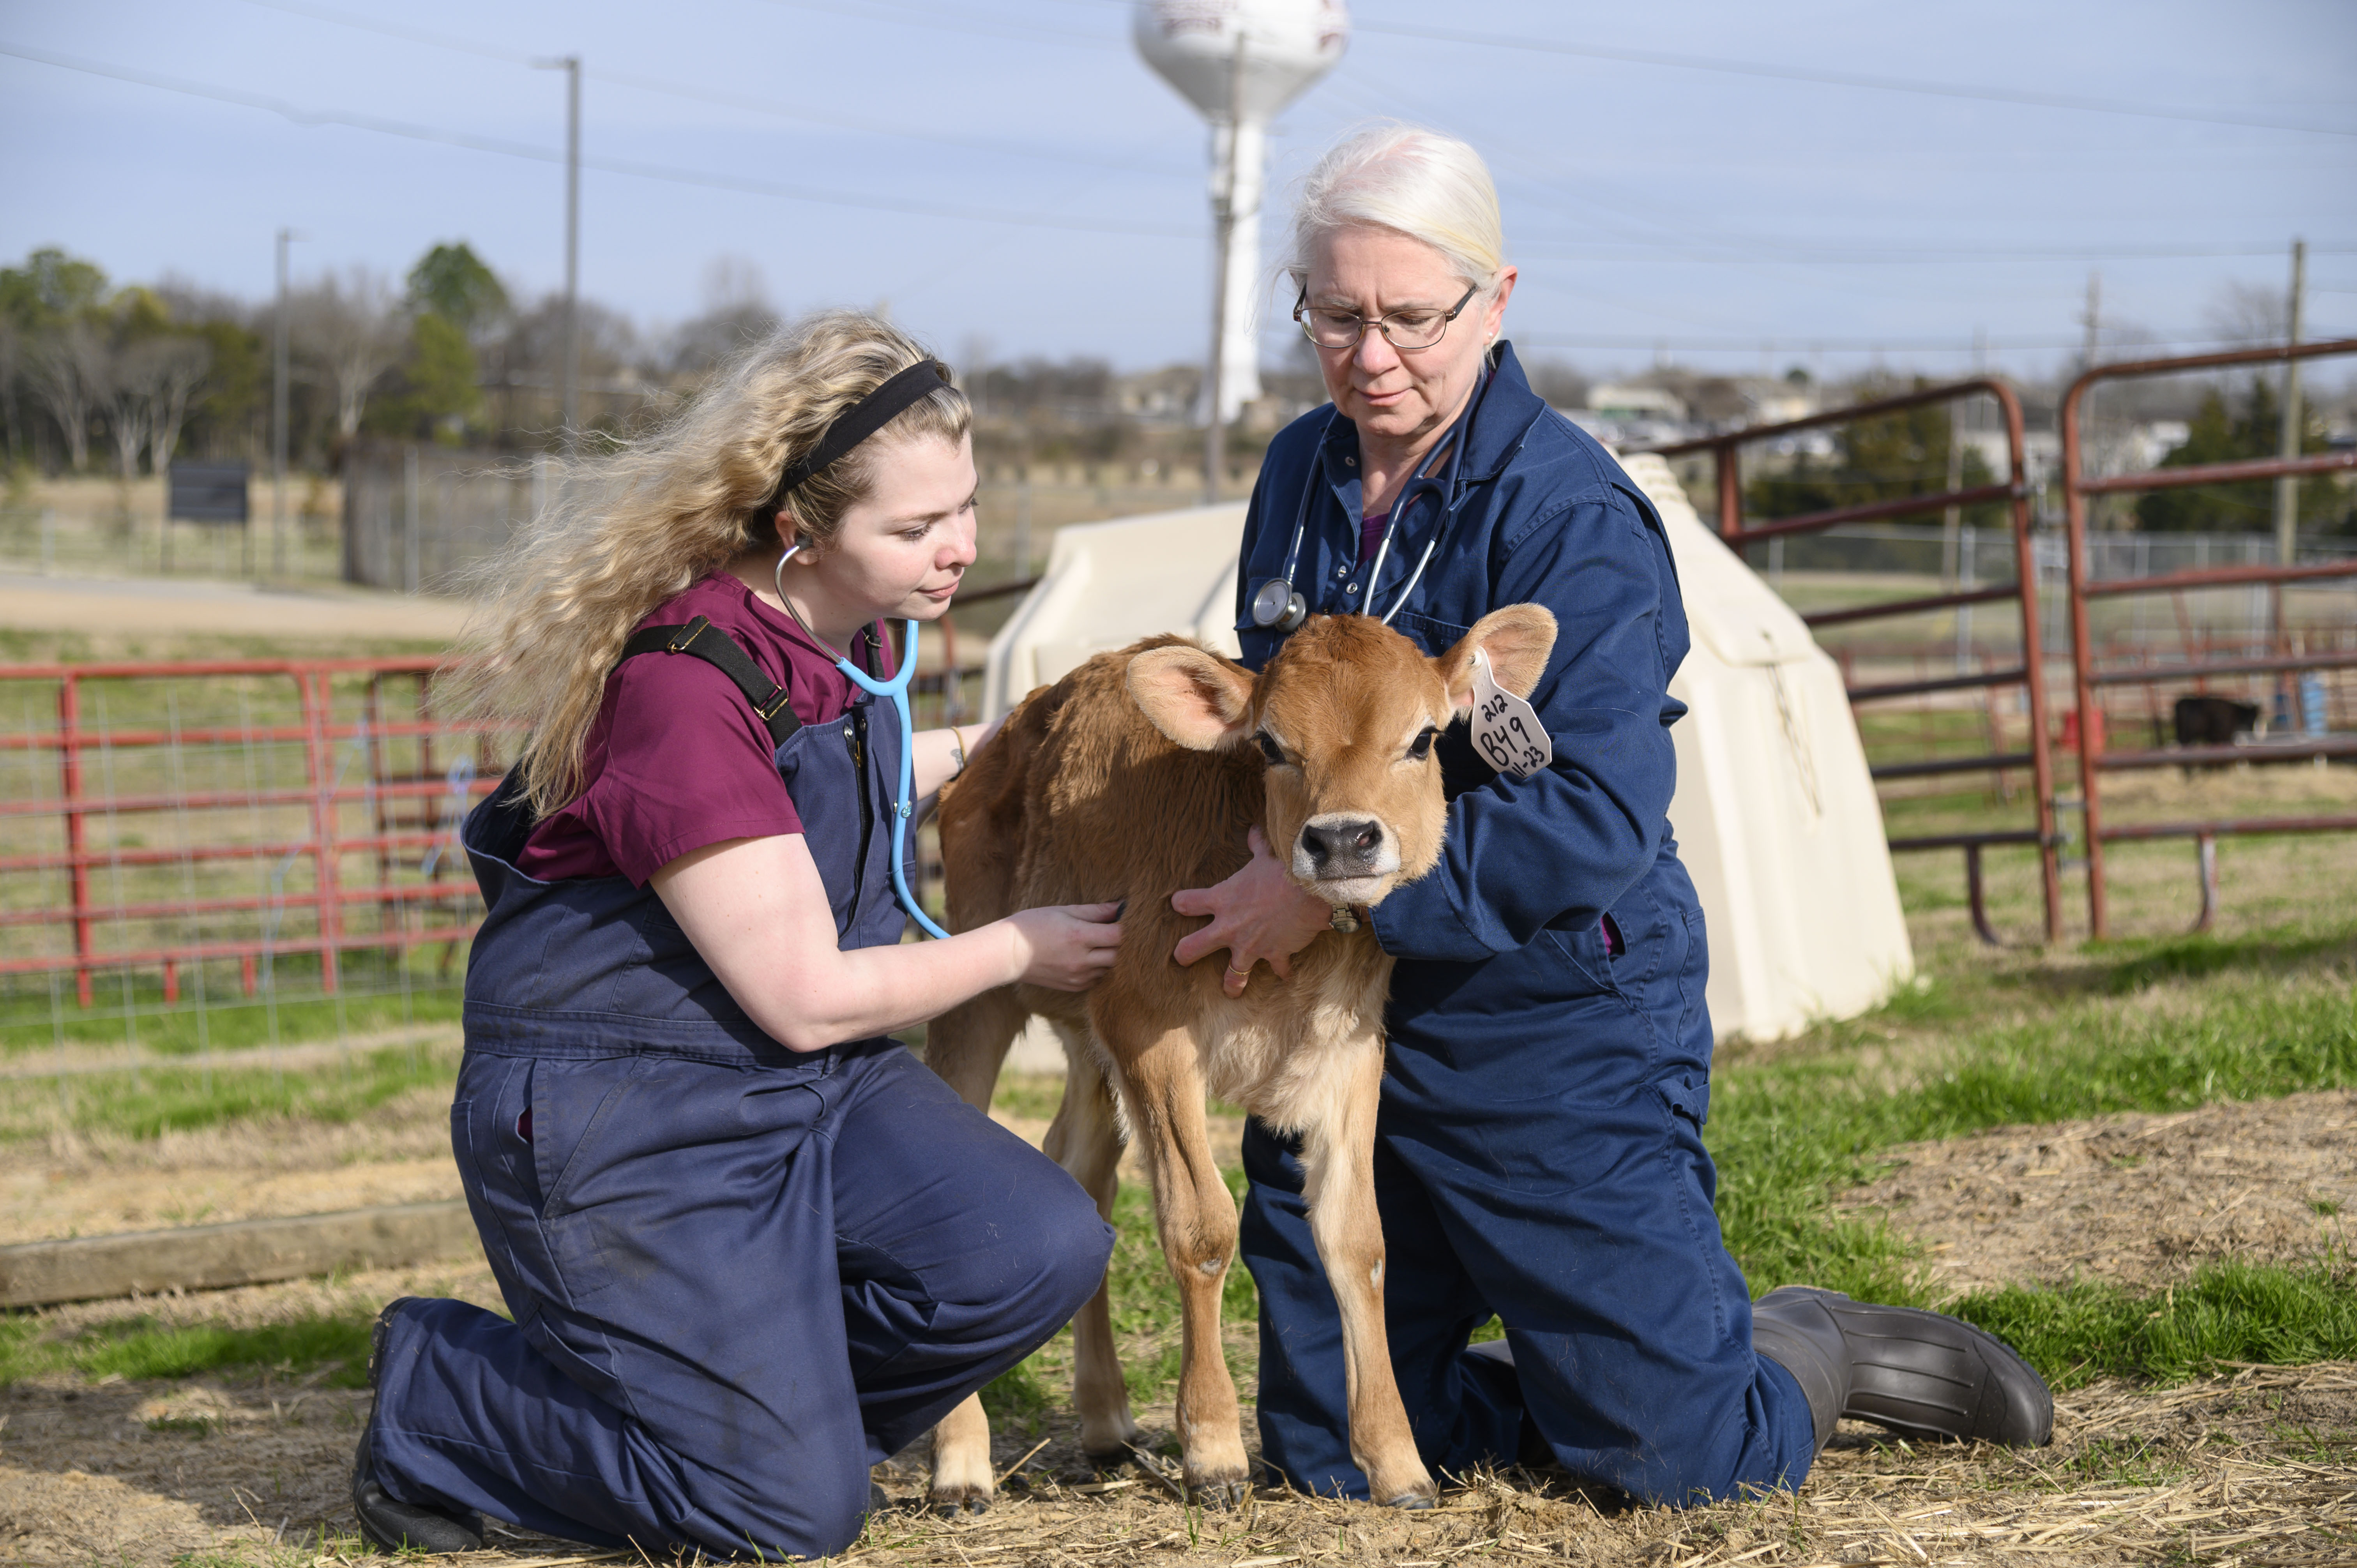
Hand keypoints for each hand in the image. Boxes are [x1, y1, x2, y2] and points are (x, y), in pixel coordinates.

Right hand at [1004, 902, 1123, 990]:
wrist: (1007, 954)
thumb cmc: (1032, 926)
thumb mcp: (1063, 911)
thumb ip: (1095, 911)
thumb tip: (1120, 906)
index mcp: (1079, 937)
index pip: (1119, 935)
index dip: (1128, 926)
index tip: (1128, 918)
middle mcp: (1082, 960)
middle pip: (1120, 955)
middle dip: (1123, 943)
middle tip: (1119, 931)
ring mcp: (1078, 976)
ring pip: (1110, 968)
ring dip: (1112, 956)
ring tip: (1104, 943)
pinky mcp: (1074, 986)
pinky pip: (1098, 978)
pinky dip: (1100, 968)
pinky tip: (1091, 957)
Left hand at [1170, 827, 1332, 997]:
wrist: (1309, 890)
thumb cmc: (1282, 869)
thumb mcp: (1265, 855)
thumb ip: (1256, 846)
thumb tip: (1254, 830)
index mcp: (1222, 900)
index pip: (1189, 903)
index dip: (1182, 903)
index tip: (1179, 904)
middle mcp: (1230, 928)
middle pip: (1193, 947)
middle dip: (1184, 954)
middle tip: (1180, 958)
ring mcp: (1251, 946)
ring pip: (1233, 973)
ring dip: (1232, 983)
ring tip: (1229, 991)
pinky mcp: (1275, 955)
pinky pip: (1279, 969)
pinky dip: (1283, 971)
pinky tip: (1286, 975)